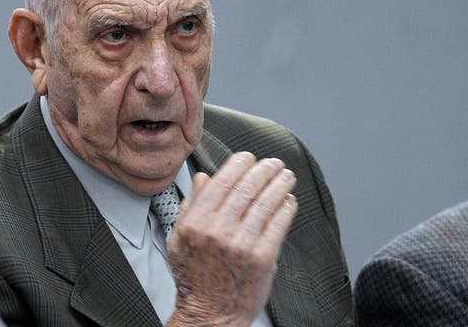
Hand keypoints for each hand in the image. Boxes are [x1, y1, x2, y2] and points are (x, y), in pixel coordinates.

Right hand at [166, 152, 296, 326]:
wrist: (210, 315)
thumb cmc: (194, 278)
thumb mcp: (179, 238)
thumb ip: (191, 205)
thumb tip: (203, 177)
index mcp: (196, 223)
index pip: (221, 182)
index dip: (239, 164)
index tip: (248, 157)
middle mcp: (217, 231)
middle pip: (246, 188)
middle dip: (264, 170)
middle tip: (273, 163)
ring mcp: (241, 245)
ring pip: (265, 203)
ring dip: (279, 184)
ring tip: (286, 176)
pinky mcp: (262, 258)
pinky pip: (278, 224)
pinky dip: (286, 208)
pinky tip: (288, 200)